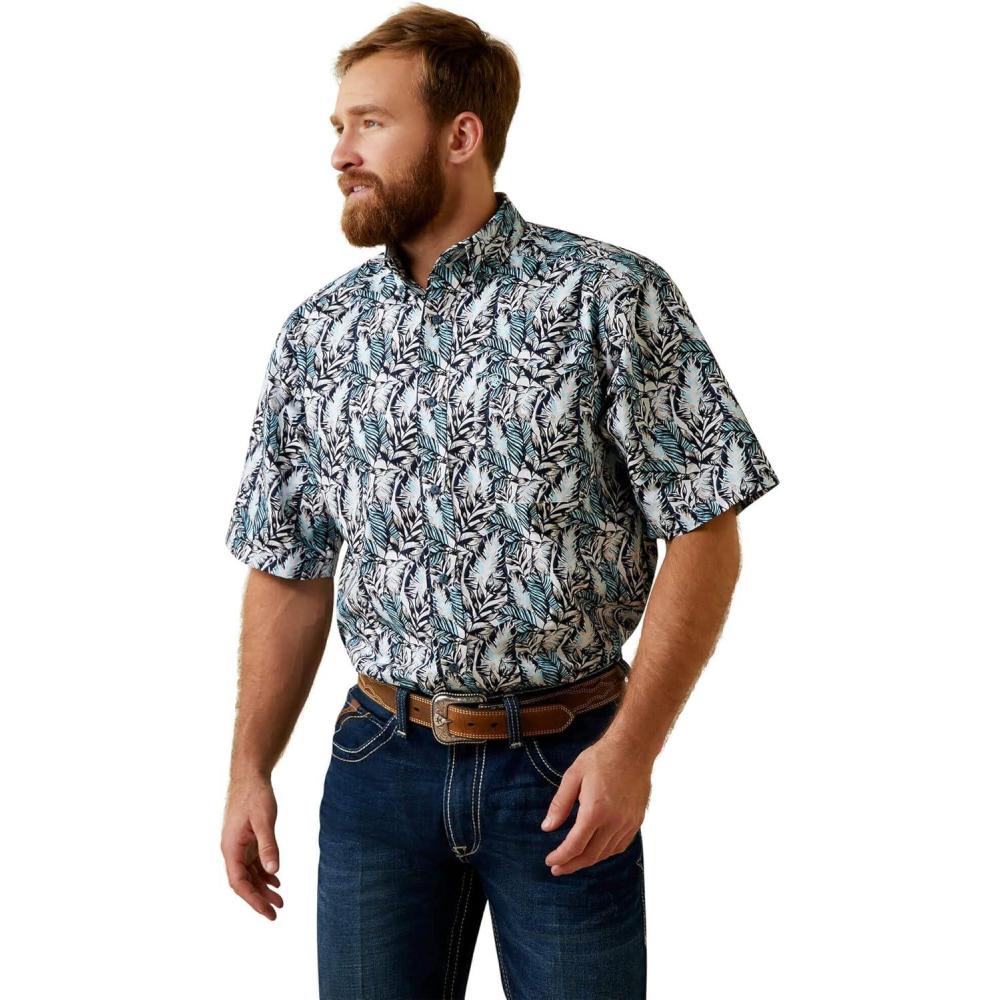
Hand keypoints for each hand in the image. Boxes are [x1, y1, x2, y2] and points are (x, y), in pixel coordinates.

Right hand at [221, 773, 283, 919]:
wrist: (250, 776)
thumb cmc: (255, 796)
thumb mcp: (264, 821)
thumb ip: (268, 846)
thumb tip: (274, 871)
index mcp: (231, 848)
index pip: (239, 882)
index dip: (252, 899)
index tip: (267, 911)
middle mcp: (232, 849)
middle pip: (244, 881)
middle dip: (259, 898)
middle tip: (276, 912)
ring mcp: (238, 844)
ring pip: (249, 873)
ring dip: (262, 886)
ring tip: (280, 899)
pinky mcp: (246, 839)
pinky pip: (253, 862)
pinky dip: (263, 872)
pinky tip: (275, 879)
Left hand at [540, 735, 651, 875]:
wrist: (633, 748)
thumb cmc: (600, 758)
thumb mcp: (573, 776)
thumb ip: (560, 804)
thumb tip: (547, 827)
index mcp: (595, 810)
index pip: (575, 845)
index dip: (560, 857)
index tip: (549, 861)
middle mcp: (614, 821)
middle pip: (591, 855)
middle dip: (571, 864)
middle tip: (557, 868)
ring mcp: (628, 823)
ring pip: (606, 853)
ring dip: (588, 860)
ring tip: (574, 861)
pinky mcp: (637, 820)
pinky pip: (621, 845)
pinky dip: (606, 853)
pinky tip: (597, 851)